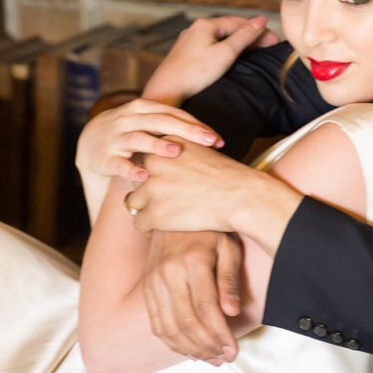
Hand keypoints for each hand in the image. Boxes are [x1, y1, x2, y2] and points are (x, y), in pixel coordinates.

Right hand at [76, 99, 222, 182]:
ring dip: (157, 145)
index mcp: (143, 108)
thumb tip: (210, 137)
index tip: (217, 139)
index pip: (174, 114)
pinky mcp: (106, 157)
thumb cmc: (130, 131)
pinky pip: (119, 163)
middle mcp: (129, 119)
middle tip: (209, 142)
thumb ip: (173, 125)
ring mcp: (116, 137)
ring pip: (139, 139)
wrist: (89, 141)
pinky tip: (143, 176)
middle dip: (186, 131)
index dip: (196, 125)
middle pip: (161, 122)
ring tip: (176, 152)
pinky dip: (130, 169)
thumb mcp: (148, 122)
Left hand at [128, 139, 302, 254]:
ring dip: (146, 209)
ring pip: (133, 202)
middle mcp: (153, 163)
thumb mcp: (199, 151)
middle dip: (147, 190)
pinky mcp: (154, 213)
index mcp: (165, 144)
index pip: (145, 159)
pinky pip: (139, 223)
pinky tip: (167, 225)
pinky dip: (150, 227)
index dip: (154, 173)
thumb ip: (177, 153)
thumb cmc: (226, 176)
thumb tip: (159, 164)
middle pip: (136, 179)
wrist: (239, 196)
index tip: (167, 182)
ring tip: (166, 213)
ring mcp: (151, 188)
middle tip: (166, 199)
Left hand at [142, 15, 279, 104]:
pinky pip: (211, 45)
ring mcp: (190, 40)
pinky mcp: (186, 53)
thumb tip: (261, 19)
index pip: (240, 22)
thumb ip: (244, 36)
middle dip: (251, 35)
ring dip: (239, 41)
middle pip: (230, 28)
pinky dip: (226, 48)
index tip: (275, 41)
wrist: (167, 90)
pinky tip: (232, 56)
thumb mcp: (225, 53)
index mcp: (206, 24)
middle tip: (270, 46)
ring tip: (256, 50)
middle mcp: (196, 28)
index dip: (259, 30)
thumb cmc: (195, 73)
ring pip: (220, 36)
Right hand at [143, 231, 243, 362]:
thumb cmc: (209, 230)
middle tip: (224, 358)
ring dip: (190, 349)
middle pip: (187, 322)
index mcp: (192, 262)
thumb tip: (232, 313)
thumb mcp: (228, 247)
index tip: (233, 351)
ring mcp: (153, 282)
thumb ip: (229, 280)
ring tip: (211, 358)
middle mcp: (168, 273)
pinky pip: (156, 323)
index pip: (206, 308)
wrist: (174, 211)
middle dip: (207, 346)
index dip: (220, 334)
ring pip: (169, 327)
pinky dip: (172, 342)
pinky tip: (190, 350)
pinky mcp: (146, 288)